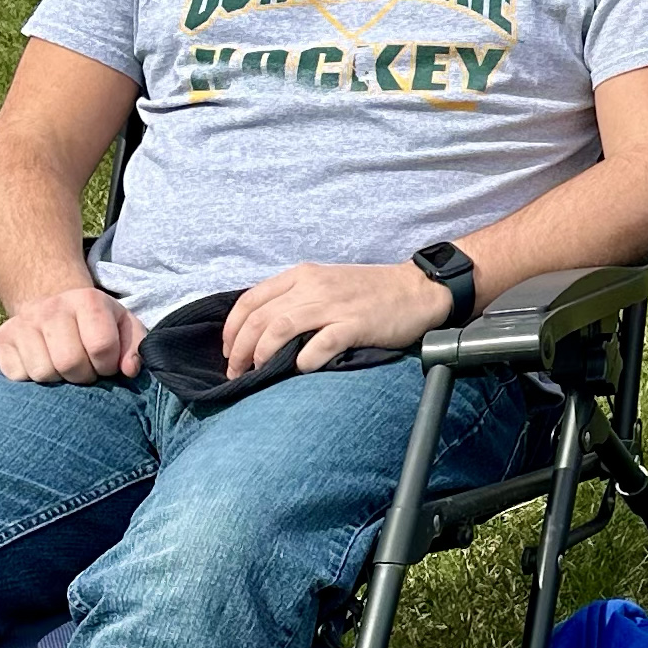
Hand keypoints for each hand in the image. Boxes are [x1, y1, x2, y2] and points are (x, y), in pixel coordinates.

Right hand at [0, 285, 141, 384]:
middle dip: (84, 376)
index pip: (101, 347)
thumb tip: (128, 371)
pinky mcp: (3, 337)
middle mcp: (52, 307)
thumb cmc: (97, 323)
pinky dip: (33, 379)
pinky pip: (19, 375)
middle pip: (70, 363)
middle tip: (86, 370)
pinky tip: (44, 364)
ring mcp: (23, 322)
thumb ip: (136, 347)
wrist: (54, 305)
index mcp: (87, 300)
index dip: (108, 366)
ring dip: (59, 379)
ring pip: (43, 373)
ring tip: (65, 367)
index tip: (107, 365)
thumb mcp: (124, 327)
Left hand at [221, 261, 452, 378]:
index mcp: (302, 275)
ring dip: (262, 354)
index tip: (229, 351)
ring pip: (280, 327)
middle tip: (237, 372)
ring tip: (259, 373)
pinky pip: (320, 343)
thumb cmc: (372, 292)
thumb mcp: (327, 284)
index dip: (232, 329)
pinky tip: (301, 370)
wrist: (417, 290)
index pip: (250, 300)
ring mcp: (334, 304)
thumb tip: (264, 331)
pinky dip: (305, 359)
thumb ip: (297, 299)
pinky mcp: (355, 323)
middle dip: (240, 349)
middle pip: (260, 317)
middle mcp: (313, 286)